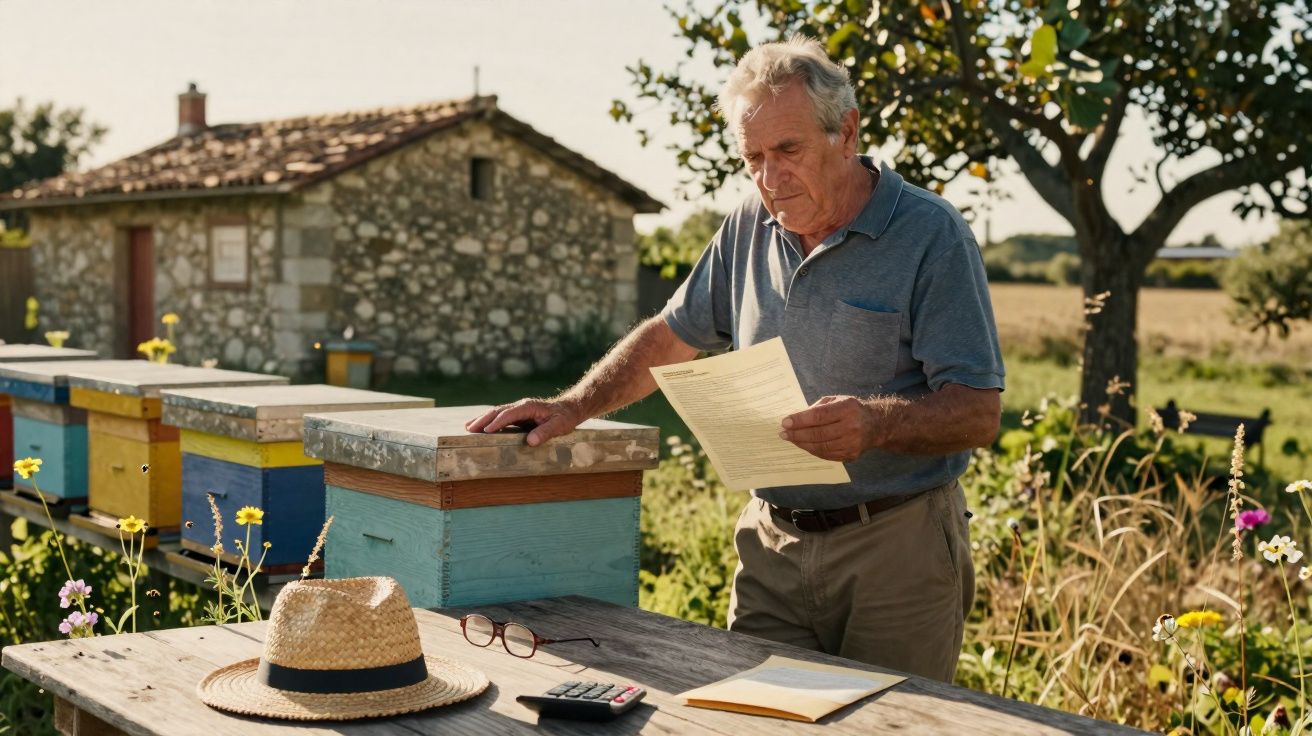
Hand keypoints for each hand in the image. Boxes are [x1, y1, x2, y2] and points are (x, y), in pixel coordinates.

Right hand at [464, 398, 583, 446]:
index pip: (509, 414)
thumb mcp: (559, 426)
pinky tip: (480, 427)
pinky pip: (501, 417)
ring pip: (497, 413)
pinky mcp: (517, 415)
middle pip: (498, 411)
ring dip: (482, 419)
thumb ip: (545, 432)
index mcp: (529, 406)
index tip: (486, 430)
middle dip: (483, 419)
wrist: (569, 409)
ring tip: (468, 427)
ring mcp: (518, 410)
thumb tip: (530, 441)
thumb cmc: (564, 418)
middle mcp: (521, 406)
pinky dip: (489, 421)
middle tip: (469, 428)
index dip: (498, 422)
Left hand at [779, 395, 878, 462]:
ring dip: (802, 443)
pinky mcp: (851, 455)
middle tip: (783, 433)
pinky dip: (812, 450)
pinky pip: (826, 455)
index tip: (785, 422)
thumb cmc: (851, 410)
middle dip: (797, 434)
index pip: (819, 416)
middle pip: (819, 434)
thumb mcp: (837, 400)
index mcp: (848, 409)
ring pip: (821, 447)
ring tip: (790, 439)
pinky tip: (803, 444)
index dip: (800, 420)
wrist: (876, 425)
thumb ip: (818, 407)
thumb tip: (796, 418)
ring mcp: (852, 444)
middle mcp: (852, 427)